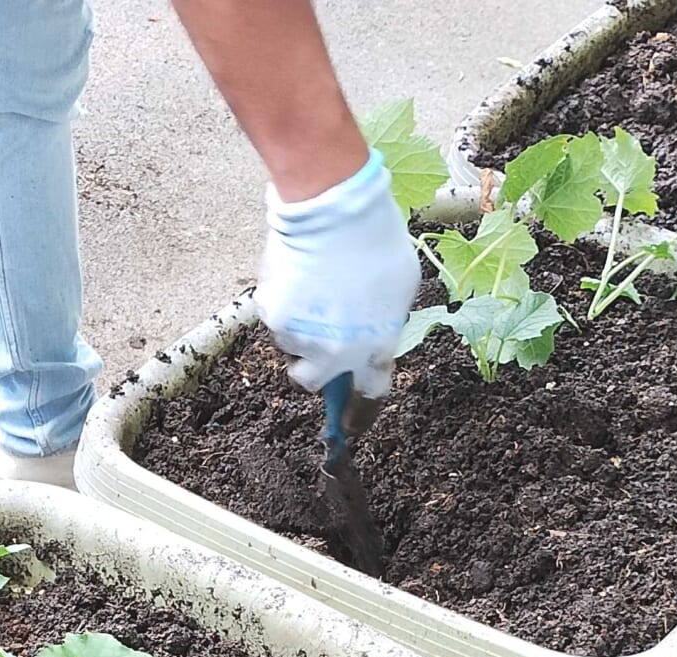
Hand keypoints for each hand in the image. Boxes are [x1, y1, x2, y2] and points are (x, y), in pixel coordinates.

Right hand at [256, 150, 419, 400]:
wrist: (334, 210)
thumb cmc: (375, 239)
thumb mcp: (402, 285)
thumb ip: (387, 321)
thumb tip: (371, 333)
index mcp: (376, 347)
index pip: (369, 398)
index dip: (358, 415)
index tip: (349, 426)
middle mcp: (337, 353)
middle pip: (312, 383)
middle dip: (313, 366)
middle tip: (317, 339)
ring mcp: (302, 336)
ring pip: (290, 347)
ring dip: (298, 327)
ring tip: (313, 286)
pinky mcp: (274, 316)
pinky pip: (275, 319)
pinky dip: (282, 303)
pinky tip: (297, 274)